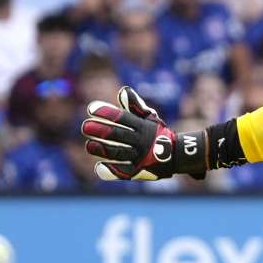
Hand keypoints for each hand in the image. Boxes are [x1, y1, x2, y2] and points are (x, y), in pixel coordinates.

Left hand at [81, 86, 205, 180]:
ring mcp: (139, 156)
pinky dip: (112, 170)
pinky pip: (124, 171)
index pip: (123, 118)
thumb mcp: (149, 117)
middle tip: (85, 126)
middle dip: (101, 130)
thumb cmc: (157, 132)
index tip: (91, 109)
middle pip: (118, 135)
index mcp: (142, 126)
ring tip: (89, 145)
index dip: (107, 112)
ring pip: (118, 152)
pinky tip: (99, 167)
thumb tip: (123, 91)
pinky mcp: (138, 170)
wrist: (176, 155)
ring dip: (102, 149)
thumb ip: (135, 105)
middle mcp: (140, 140)